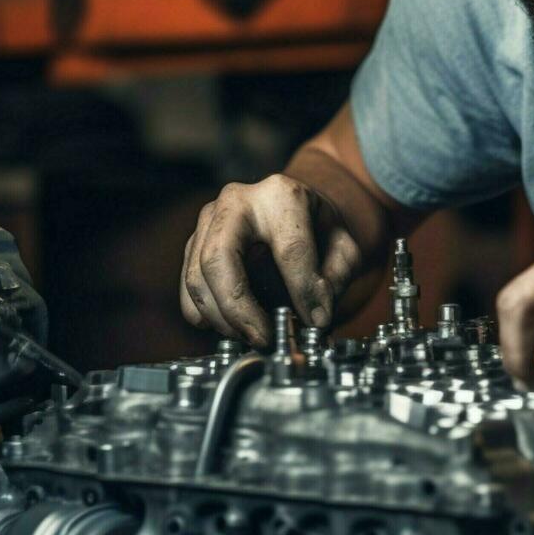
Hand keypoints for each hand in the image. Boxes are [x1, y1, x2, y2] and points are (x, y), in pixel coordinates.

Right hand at [180, 175, 363, 345]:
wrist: (295, 211)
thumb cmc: (319, 230)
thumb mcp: (345, 248)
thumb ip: (336, 280)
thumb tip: (316, 317)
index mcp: (281, 195)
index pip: (289, 249)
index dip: (303, 291)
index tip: (317, 321)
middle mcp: (237, 201)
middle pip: (220, 257)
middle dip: (240, 309)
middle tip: (265, 339)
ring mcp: (208, 221)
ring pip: (197, 276)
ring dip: (221, 318)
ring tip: (252, 337)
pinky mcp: (194, 243)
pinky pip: (188, 288)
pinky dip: (204, 316)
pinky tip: (231, 328)